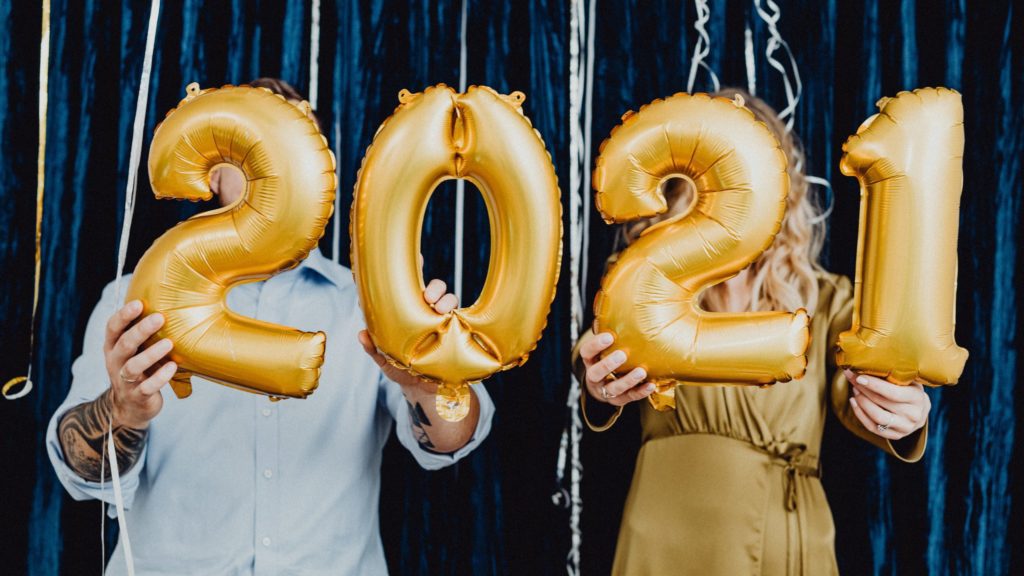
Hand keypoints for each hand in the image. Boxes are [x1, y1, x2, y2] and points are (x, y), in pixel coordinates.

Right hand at [104, 300, 176, 428]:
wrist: (130, 407)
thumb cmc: (139, 368)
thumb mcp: (136, 350)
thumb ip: (144, 332)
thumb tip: (168, 301)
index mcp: (113, 346)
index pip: (113, 328)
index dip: (124, 315)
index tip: (139, 303)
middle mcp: (115, 361)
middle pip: (124, 344)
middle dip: (141, 330)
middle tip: (160, 317)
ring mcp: (125, 380)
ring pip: (133, 366)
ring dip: (151, 354)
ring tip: (169, 343)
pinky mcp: (138, 396)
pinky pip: (147, 387)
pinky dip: (160, 377)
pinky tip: (172, 367)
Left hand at [357, 279, 457, 389]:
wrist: (424, 390)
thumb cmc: (401, 369)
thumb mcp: (385, 359)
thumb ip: (373, 348)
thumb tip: (361, 334)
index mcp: (407, 310)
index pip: (409, 286)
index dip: (412, 269)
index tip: (416, 258)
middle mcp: (426, 310)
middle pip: (433, 287)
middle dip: (434, 286)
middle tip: (428, 297)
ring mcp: (441, 318)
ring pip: (448, 298)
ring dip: (445, 299)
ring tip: (440, 309)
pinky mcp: (454, 328)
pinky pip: (458, 314)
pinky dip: (455, 312)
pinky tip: (451, 318)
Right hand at [578, 331, 654, 405]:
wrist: (603, 385)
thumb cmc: (607, 356)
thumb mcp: (604, 345)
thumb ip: (608, 327)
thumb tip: (613, 298)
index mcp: (590, 360)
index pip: (586, 352)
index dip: (595, 345)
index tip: (608, 336)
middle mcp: (594, 376)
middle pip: (596, 373)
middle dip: (608, 364)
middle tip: (622, 355)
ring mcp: (605, 390)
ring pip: (613, 389)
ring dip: (627, 380)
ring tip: (641, 371)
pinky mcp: (618, 400)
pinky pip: (629, 398)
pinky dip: (640, 392)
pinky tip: (652, 385)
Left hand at [846, 370, 930, 439]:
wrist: (920, 410)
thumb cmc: (909, 389)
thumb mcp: (908, 379)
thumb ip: (893, 373)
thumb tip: (866, 361)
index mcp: (918, 398)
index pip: (893, 393)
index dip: (874, 385)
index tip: (859, 376)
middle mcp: (914, 415)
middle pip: (882, 403)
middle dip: (864, 390)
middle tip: (852, 378)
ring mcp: (905, 428)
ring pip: (877, 417)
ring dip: (862, 402)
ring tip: (855, 389)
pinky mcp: (895, 436)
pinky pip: (873, 427)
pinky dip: (860, 414)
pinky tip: (854, 401)